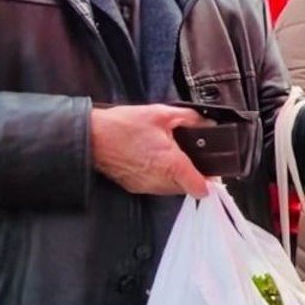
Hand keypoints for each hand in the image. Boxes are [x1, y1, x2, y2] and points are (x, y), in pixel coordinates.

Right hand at [90, 105, 208, 197]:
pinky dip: (160, 178)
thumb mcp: (161, 113)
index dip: (210, 181)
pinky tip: (155, 161)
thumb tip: (206, 123)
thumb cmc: (123, 125)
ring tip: (172, 157)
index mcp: (171, 164)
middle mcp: (159, 180)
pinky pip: (155, 187)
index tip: (212, 174)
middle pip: (186, 188)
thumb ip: (188, 119)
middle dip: (192, 176)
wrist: (92, 137)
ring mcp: (146, 185)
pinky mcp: (134, 186)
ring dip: (176, 178)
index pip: (199, 187)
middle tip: (192, 158)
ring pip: (171, 190)